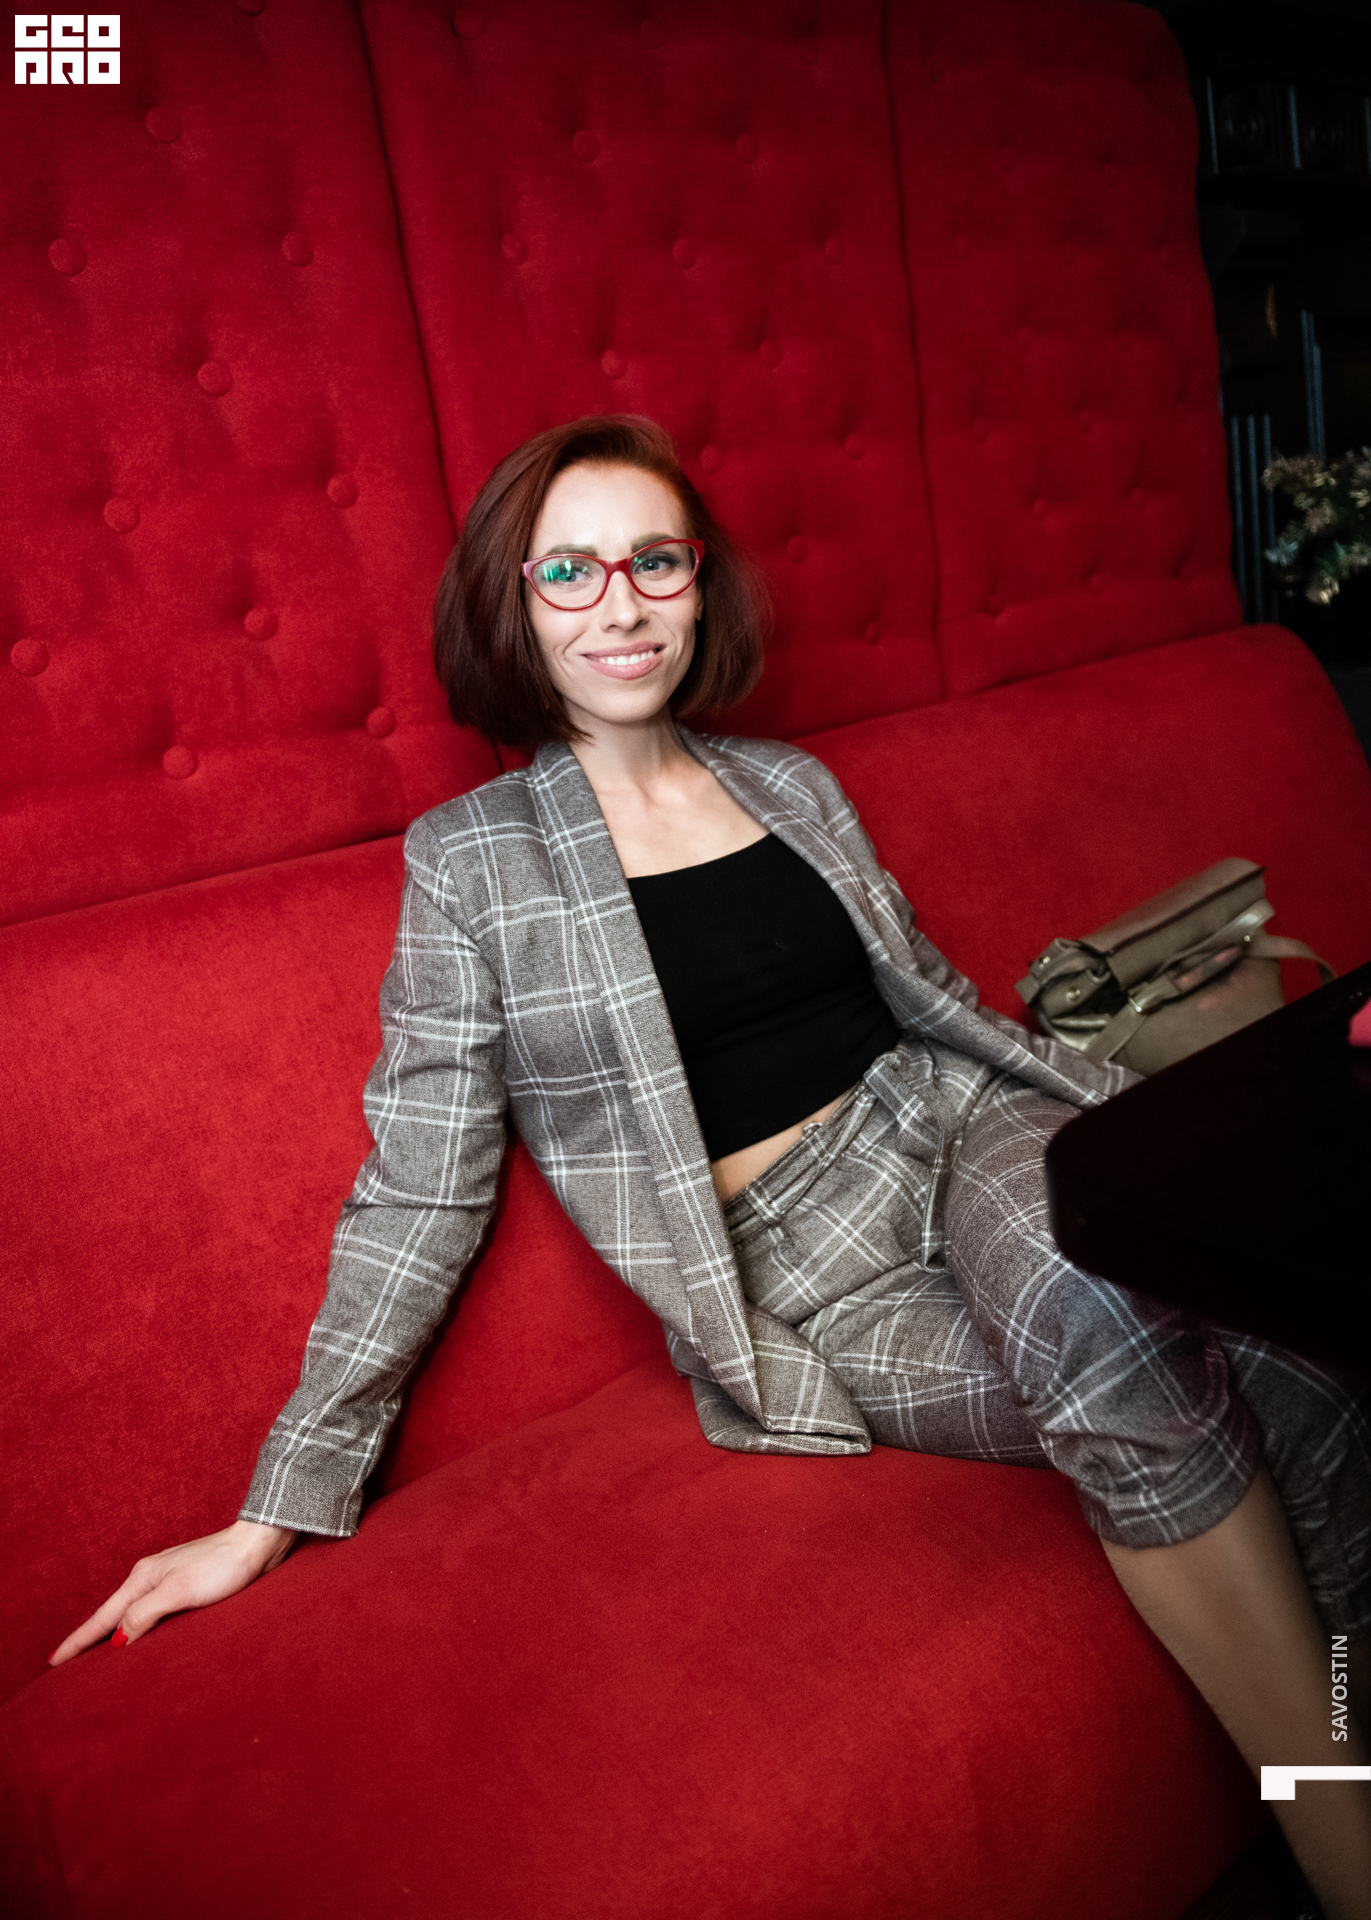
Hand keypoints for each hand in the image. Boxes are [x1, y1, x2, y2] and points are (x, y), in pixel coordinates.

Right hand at [49, 1519, 297, 1663]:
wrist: (258, 1544)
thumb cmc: (223, 1566)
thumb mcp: (180, 1592)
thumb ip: (145, 1614)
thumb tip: (117, 1640)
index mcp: (143, 1579)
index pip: (102, 1619)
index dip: (78, 1642)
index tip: (53, 1662)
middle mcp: (150, 1578)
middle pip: (112, 1615)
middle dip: (89, 1639)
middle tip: (65, 1664)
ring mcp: (168, 1580)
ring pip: (131, 1613)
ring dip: (113, 1634)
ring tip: (96, 1655)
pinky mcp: (187, 1585)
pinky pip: (150, 1613)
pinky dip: (137, 1628)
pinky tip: (141, 1636)